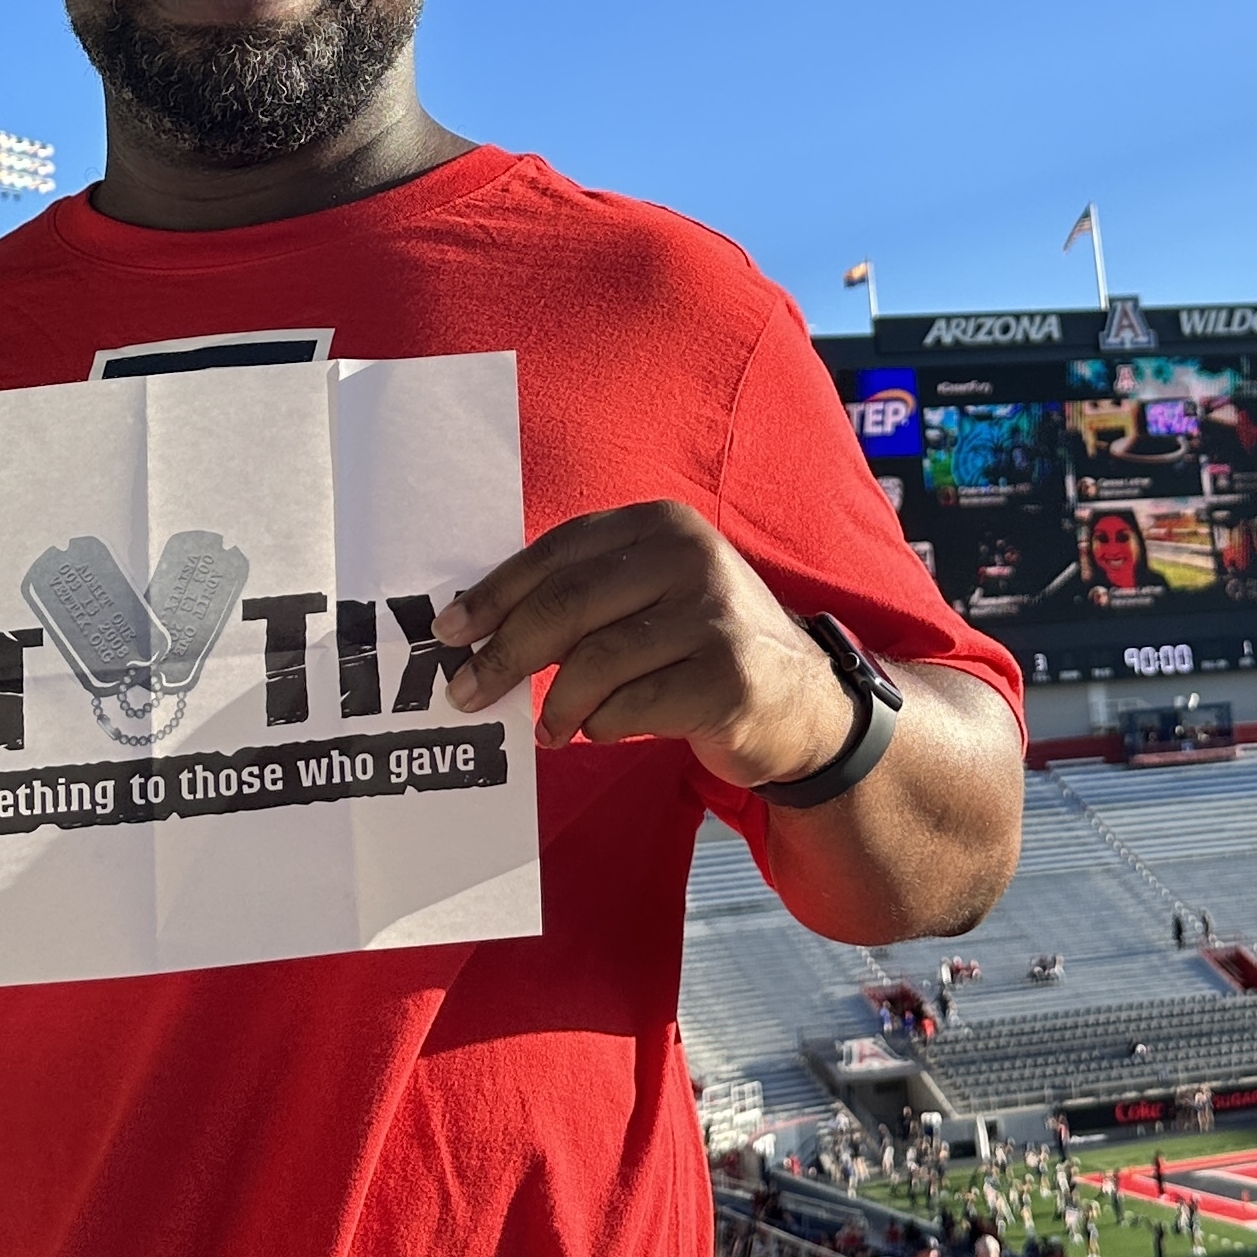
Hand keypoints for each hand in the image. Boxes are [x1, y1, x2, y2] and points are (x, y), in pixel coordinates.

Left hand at [432, 501, 858, 794]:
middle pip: (566, 604)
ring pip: (593, 662)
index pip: (559, 552)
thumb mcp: (654, 596)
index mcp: (663, 526)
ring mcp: (714, 617)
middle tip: (466, 690)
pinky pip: (630, 708)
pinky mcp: (727, 679)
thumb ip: (584, 594)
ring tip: (548, 729)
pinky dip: (602, 726)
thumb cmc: (705, 648)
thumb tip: (478, 625)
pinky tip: (602, 731)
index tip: (451, 630)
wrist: (805, 705)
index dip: (496, 592)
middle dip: (505, 653)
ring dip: (556, 706)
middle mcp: (692, 559)